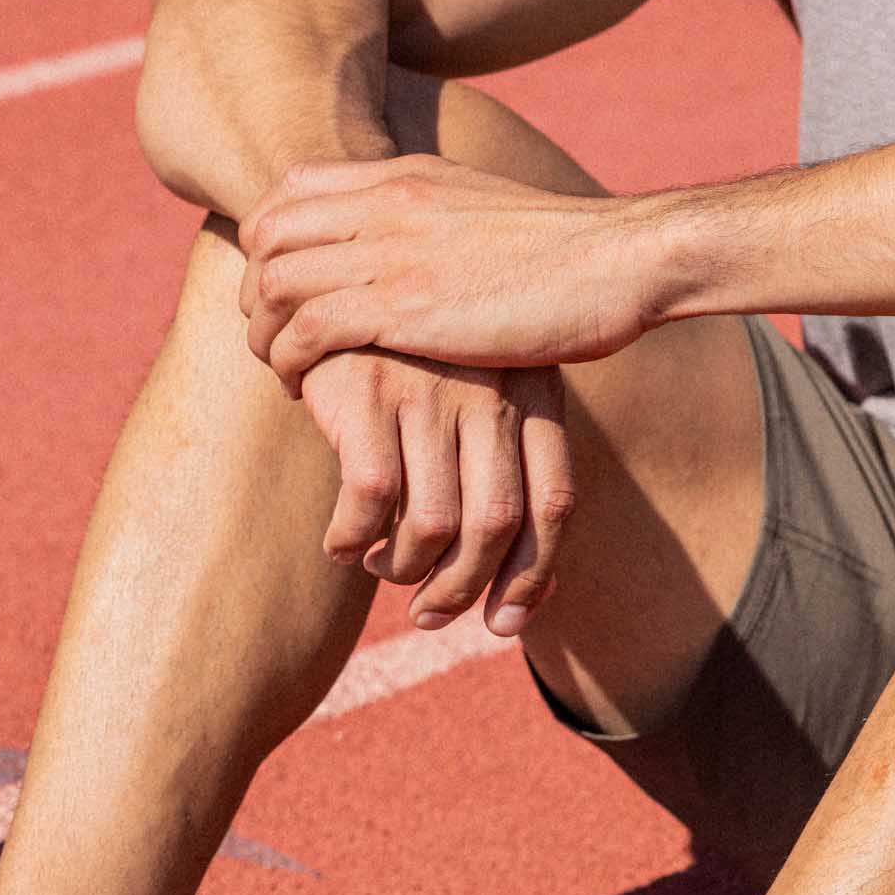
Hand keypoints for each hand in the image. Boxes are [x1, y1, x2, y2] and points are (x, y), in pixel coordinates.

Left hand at [239, 154, 661, 390]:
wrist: (618, 263)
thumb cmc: (565, 256)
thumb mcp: (484, 214)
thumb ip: (436, 221)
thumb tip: (414, 246)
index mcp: (404, 175)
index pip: (289, 189)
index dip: (264, 240)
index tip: (277, 289)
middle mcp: (386, 203)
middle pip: (266, 233)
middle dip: (252, 291)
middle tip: (269, 337)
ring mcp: (391, 251)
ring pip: (274, 282)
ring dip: (263, 333)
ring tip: (284, 370)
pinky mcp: (403, 307)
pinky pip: (307, 328)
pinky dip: (290, 361)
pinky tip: (305, 388)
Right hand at [298, 347, 571, 634]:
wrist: (346, 269)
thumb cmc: (417, 357)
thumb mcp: (478, 395)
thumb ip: (507, 482)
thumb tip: (531, 606)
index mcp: (533, 389)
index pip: (553, 502)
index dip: (533, 577)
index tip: (503, 625)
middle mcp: (490, 389)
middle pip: (495, 525)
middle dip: (461, 590)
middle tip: (430, 614)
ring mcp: (429, 390)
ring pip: (432, 524)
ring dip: (401, 570)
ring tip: (380, 566)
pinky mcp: (366, 392)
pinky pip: (369, 500)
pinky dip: (351, 540)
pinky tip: (341, 543)